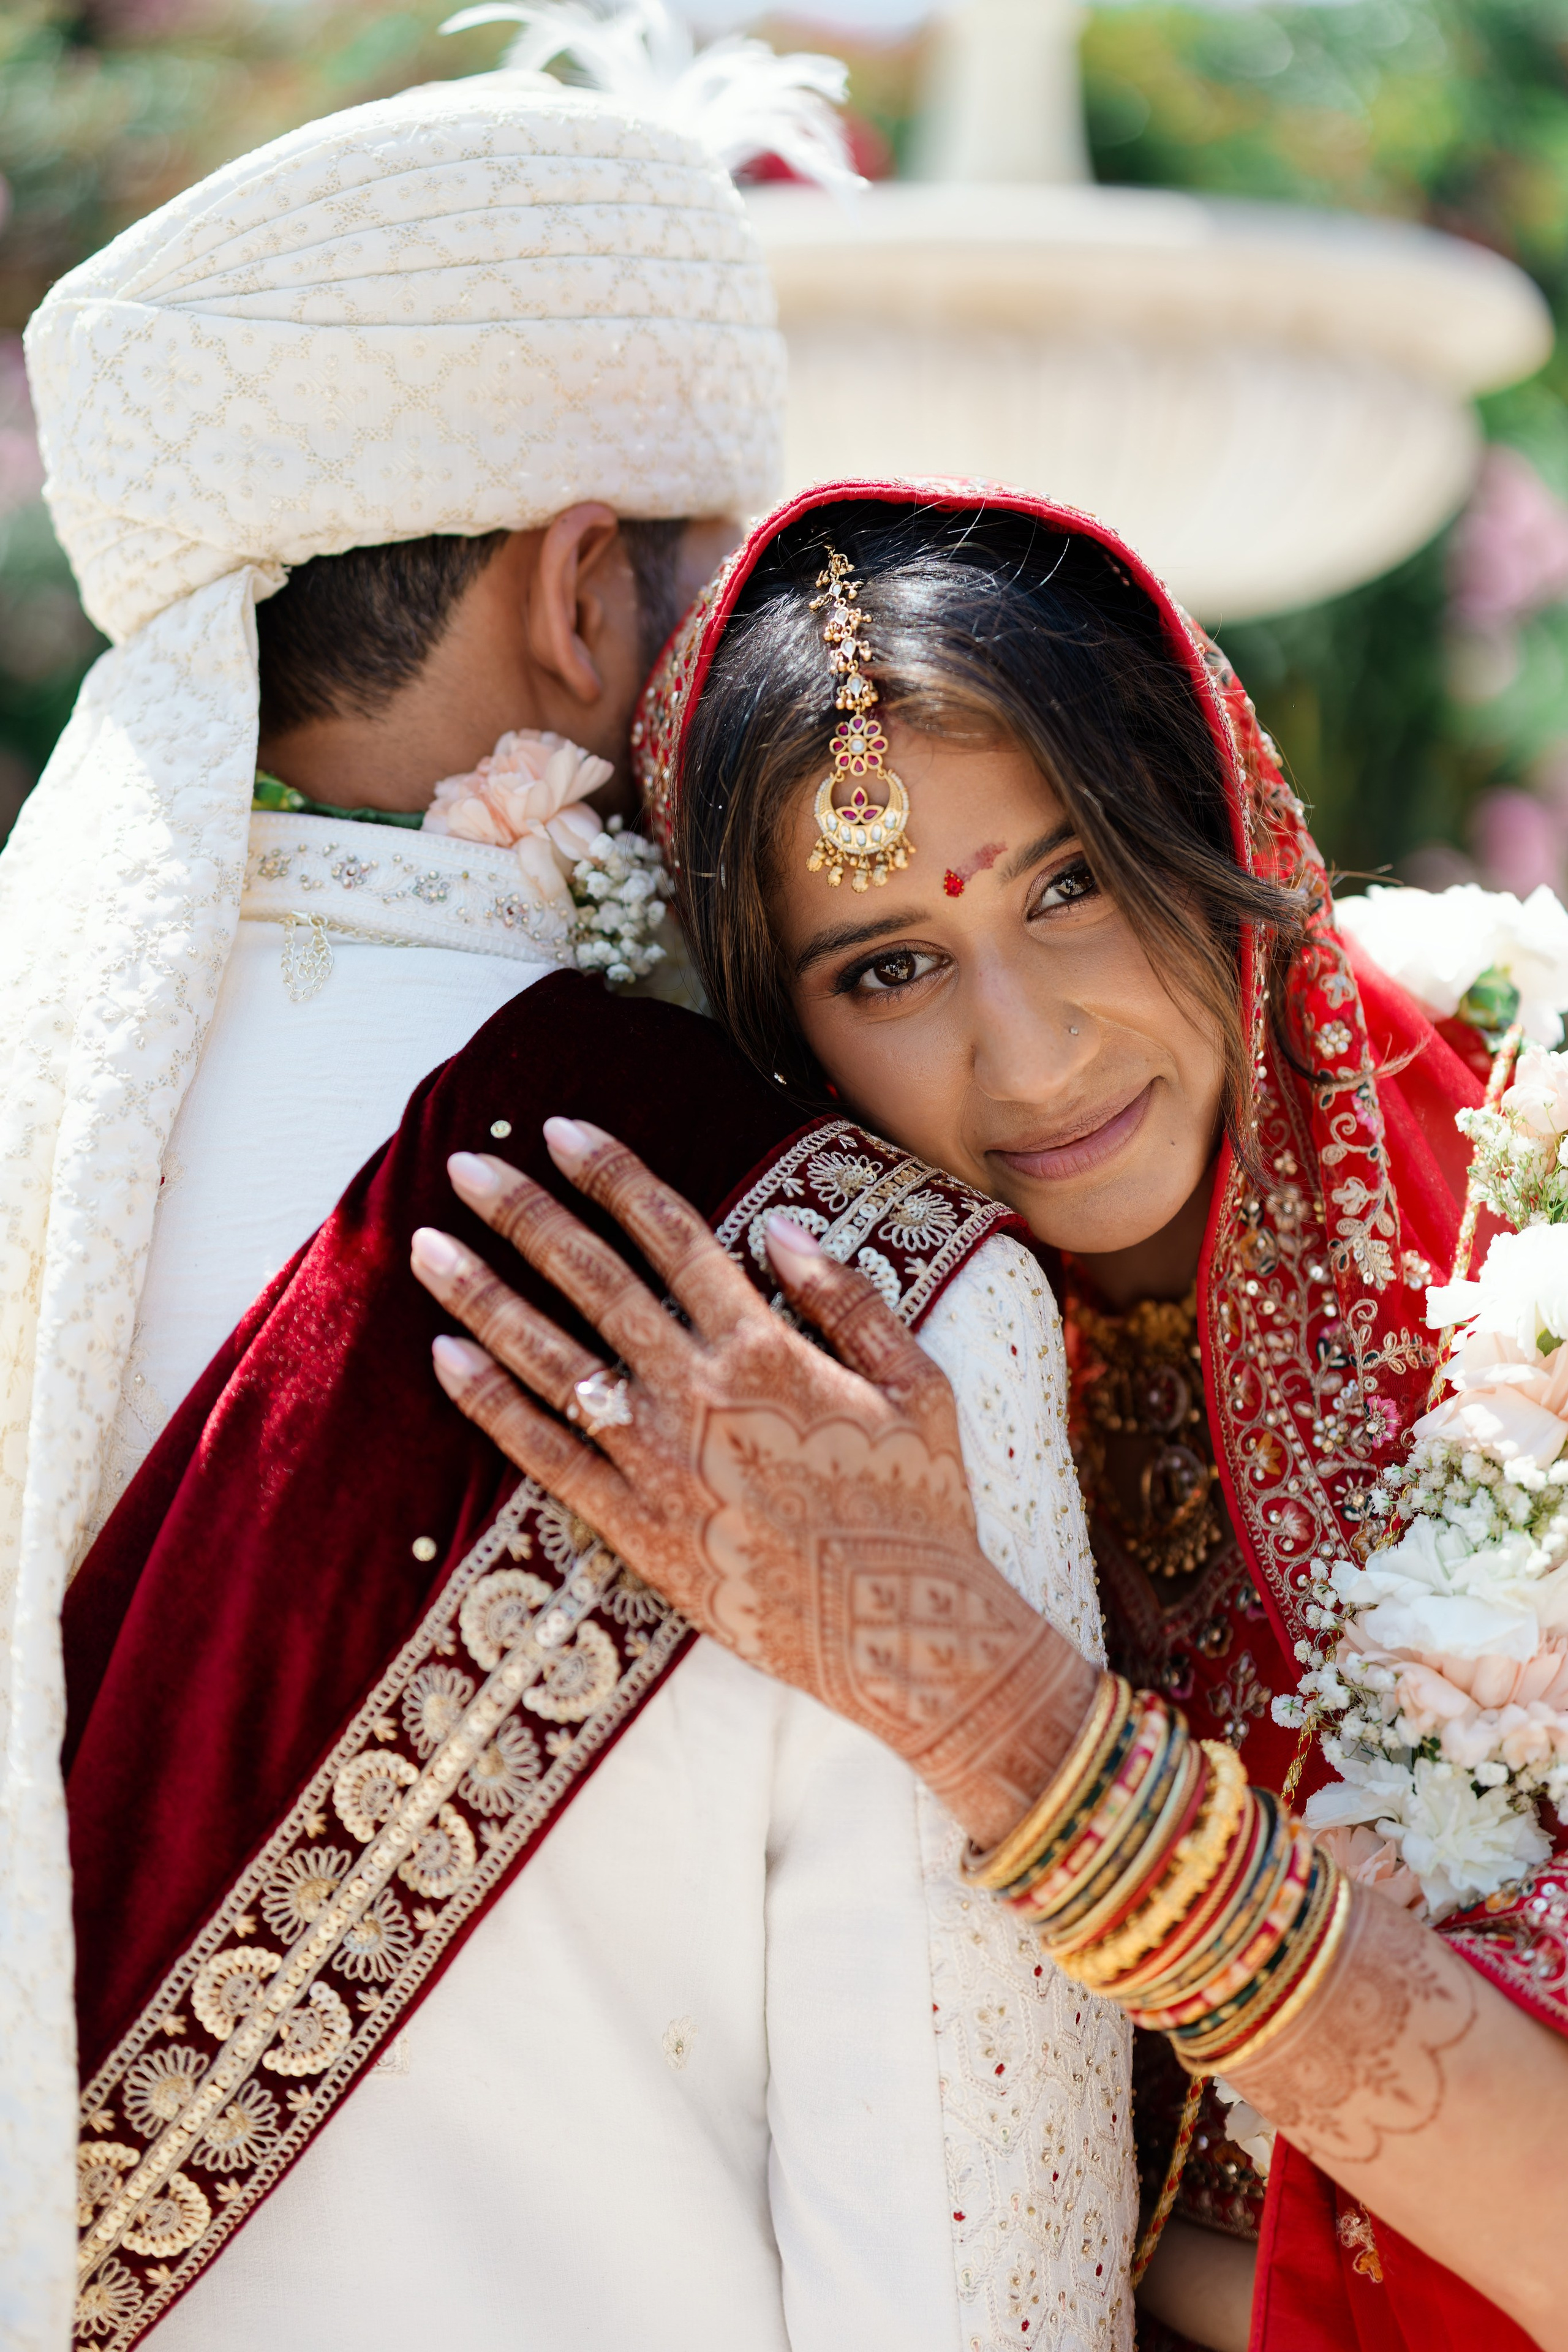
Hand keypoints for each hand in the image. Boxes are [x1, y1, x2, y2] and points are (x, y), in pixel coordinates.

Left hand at [408, 1118, 1098, 1846]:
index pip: (671, 1235)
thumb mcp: (915, 1383)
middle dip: (524, 1215)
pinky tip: (444, 1359)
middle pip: (592, 1279)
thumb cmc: (919, 1504)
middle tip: (465, 1167)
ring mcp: (658, 1460)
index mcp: (764, 1346)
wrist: (900, 1627)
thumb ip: (847, 1297)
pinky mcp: (634, 1526)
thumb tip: (778, 1226)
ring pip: (550, 1357)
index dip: (612, 1176)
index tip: (560, 1132)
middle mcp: (697, 1390)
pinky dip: (490, 1403)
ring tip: (427, 1247)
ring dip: (484, 1295)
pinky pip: (545, 1454)